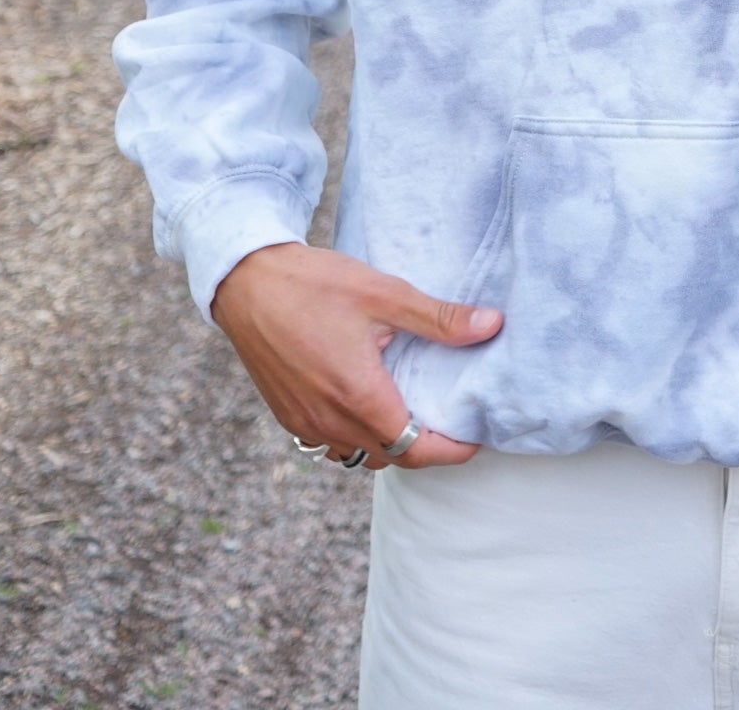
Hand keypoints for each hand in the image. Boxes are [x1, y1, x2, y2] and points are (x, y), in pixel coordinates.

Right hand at [211, 242, 497, 469]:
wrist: (245, 282)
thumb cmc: (313, 284)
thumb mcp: (384, 294)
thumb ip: (439, 318)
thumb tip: (493, 325)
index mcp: (359, 396)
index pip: (416, 449)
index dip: (451, 451)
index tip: (474, 440)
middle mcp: (329, 420)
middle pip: (391, 457)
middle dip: (424, 449)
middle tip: (450, 424)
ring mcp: (303, 422)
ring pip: (358, 455)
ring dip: (389, 445)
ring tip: (412, 416)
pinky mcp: (286, 415)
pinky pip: (330, 444)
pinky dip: (356, 437)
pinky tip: (367, 408)